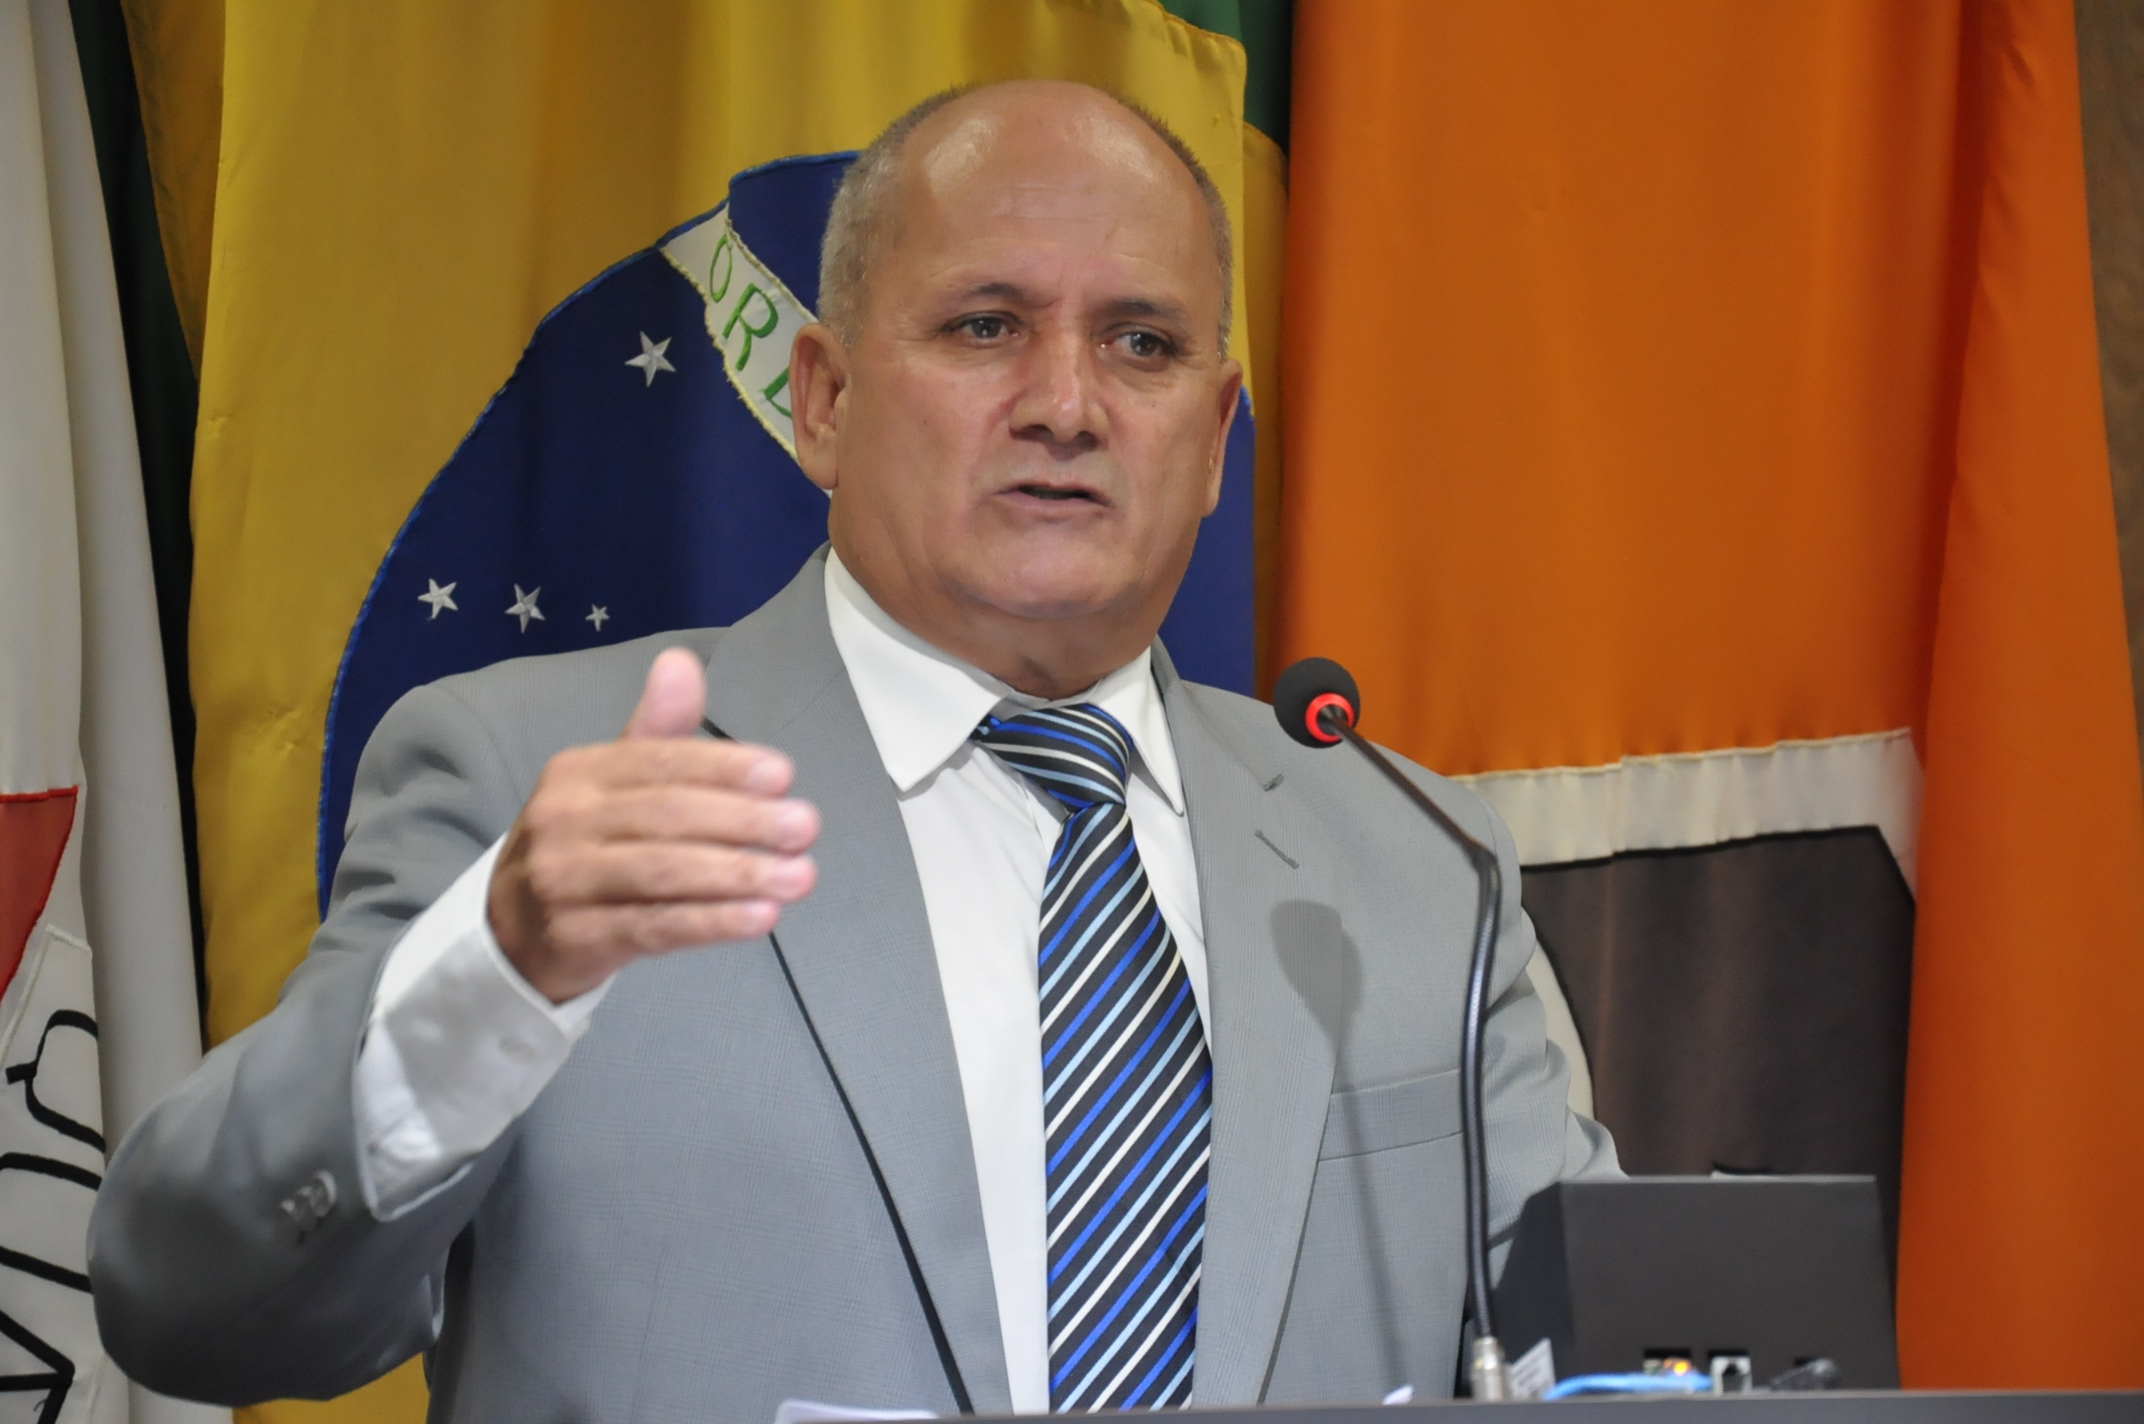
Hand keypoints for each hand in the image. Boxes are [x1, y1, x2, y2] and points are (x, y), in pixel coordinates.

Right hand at [487, 648, 820, 1001]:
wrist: (513, 930)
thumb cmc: (583, 844)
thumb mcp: (610, 782)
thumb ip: (656, 731)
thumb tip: (680, 660)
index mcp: (579, 772)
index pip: (661, 761)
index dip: (725, 767)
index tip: (784, 776)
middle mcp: (565, 820)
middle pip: (668, 815)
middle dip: (744, 821)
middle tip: (806, 828)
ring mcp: (565, 882)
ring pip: (664, 873)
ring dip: (739, 875)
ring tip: (799, 877)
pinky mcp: (577, 938)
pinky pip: (656, 927)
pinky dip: (713, 922)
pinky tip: (761, 918)